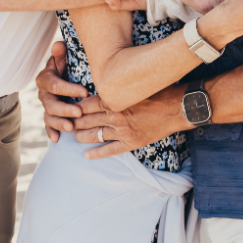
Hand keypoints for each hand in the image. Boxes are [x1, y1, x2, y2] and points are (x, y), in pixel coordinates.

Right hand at [35, 41, 88, 142]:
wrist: (68, 74)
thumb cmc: (68, 65)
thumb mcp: (65, 58)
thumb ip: (60, 53)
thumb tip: (58, 45)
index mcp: (45, 79)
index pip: (54, 85)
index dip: (68, 89)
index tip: (85, 92)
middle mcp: (43, 94)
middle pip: (50, 104)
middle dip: (64, 110)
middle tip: (79, 113)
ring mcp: (46, 106)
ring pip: (49, 117)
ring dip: (59, 123)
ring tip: (71, 127)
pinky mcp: (50, 116)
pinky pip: (48, 126)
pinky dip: (51, 132)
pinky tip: (56, 139)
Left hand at [71, 87, 185, 158]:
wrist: (177, 107)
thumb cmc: (157, 92)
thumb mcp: (134, 86)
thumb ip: (117, 90)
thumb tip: (103, 89)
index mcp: (113, 100)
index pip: (86, 105)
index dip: (75, 109)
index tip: (69, 110)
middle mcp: (114, 116)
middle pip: (86, 120)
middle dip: (74, 123)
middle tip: (66, 124)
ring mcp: (122, 131)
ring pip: (94, 135)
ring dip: (81, 137)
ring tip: (75, 136)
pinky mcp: (130, 142)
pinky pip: (109, 150)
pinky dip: (96, 153)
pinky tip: (87, 156)